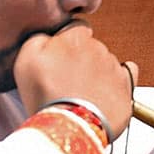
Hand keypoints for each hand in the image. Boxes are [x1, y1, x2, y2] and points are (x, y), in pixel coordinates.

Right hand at [14, 22, 137, 138]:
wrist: (71, 125)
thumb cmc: (46, 94)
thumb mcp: (27, 59)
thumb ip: (38, 39)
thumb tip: (48, 36)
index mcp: (75, 38)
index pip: (75, 28)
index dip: (67, 42)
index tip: (59, 57)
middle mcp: (99, 47)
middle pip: (90, 48)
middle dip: (80, 60)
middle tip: (65, 82)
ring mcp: (114, 66)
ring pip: (105, 63)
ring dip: (95, 74)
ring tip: (79, 95)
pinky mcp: (127, 85)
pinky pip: (126, 75)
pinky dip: (116, 82)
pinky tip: (104, 92)